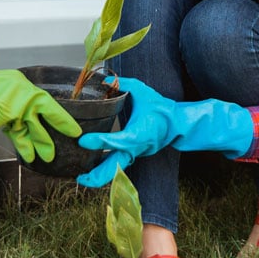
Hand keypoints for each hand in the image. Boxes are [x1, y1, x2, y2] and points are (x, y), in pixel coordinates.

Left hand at [75, 77, 253, 187]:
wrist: (179, 125)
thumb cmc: (162, 109)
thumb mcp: (144, 92)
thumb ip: (125, 84)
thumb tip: (105, 79)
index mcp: (138, 134)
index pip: (116, 141)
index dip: (98, 141)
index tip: (82, 141)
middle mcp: (136, 148)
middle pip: (115, 167)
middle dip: (97, 176)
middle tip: (79, 178)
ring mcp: (136, 154)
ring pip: (116, 170)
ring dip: (100, 176)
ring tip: (82, 178)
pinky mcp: (136, 154)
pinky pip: (119, 164)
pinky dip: (106, 168)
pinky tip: (93, 169)